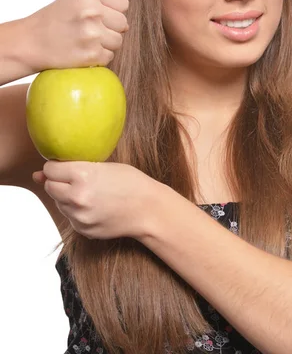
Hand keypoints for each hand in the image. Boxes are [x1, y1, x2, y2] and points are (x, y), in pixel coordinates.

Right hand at [24, 0, 129, 72]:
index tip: (96, 16)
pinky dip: (98, 57)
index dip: (112, 12)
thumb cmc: (56, 19)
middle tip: (88, 30)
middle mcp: (91, 9)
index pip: (123, 4)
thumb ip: (104, 1)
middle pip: (123, 23)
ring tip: (84, 40)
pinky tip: (81, 51)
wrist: (30, 42)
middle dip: (110, 29)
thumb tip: (127, 22)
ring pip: (118, 41)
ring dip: (105, 44)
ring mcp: (92, 33)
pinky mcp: (91, 54)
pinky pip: (110, 56)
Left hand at [32, 160, 160, 240]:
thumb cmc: (131, 182)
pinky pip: (69, 216)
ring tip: (90, 192)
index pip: (50, 169)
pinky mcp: (82, 229)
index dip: (57, 166)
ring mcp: (79, 216)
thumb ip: (72, 168)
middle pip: (50, 187)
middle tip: (77, 179)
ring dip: (67, 196)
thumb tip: (37, 175)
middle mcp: (77, 197)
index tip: (66, 166)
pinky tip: (95, 205)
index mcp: (82, 175)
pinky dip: (76, 210)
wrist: (149, 210)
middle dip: (58, 181)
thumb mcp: (104, 166)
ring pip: (58, 202)